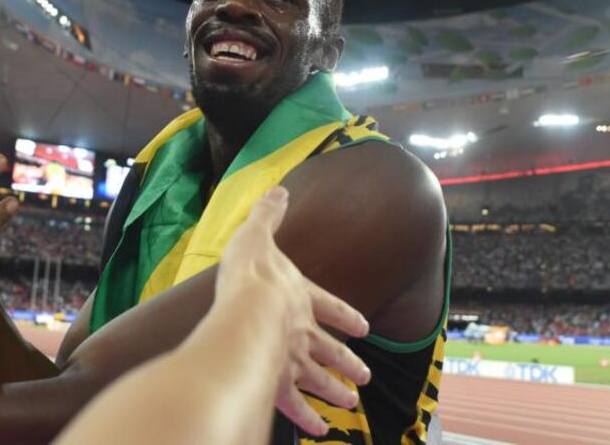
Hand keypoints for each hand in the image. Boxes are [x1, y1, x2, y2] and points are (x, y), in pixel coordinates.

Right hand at [215, 187, 370, 436]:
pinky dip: (307, 418)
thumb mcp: (257, 234)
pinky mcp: (276, 382)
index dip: (346, 317)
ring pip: (318, 379)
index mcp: (302, 298)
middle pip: (330, 350)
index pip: (331, 307)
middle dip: (346, 362)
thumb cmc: (251, 274)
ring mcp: (291, 359)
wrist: (246, 311)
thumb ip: (267, 214)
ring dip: (334, 390)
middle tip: (363, 376)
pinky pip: (293, 404)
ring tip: (350, 403)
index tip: (364, 329)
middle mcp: (302, 332)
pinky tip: (318, 430)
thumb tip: (279, 189)